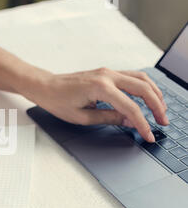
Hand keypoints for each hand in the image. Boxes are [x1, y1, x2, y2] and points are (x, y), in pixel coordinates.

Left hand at [23, 68, 167, 142]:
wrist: (45, 86)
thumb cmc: (57, 101)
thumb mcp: (82, 117)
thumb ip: (109, 119)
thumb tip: (131, 122)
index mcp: (100, 88)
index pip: (130, 107)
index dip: (142, 123)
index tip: (149, 135)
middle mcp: (107, 76)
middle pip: (143, 88)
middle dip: (157, 106)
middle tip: (162, 122)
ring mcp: (107, 71)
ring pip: (141, 78)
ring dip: (154, 93)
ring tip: (160, 110)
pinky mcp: (106, 72)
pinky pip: (132, 76)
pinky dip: (144, 86)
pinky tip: (148, 97)